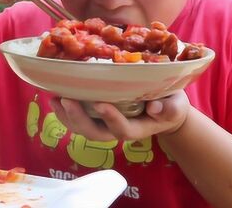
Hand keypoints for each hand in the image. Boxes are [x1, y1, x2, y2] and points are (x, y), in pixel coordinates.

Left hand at [49, 92, 189, 140]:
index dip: (111, 118)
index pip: (122, 129)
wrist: (164, 107)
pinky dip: (65, 111)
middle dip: (79, 118)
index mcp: (138, 128)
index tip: (100, 103)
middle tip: (66, 100)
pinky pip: (77, 120)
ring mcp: (104, 125)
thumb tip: (154, 109)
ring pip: (83, 128)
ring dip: (67, 116)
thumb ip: (170, 108)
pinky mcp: (96, 117)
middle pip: (95, 133)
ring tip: (54, 99)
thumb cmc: (170, 103)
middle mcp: (117, 129)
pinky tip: (54, 98)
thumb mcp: (176, 104)